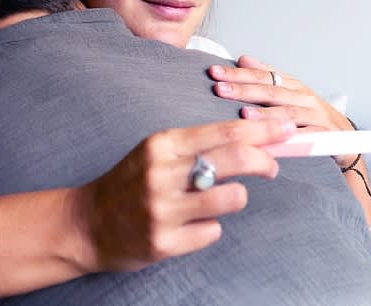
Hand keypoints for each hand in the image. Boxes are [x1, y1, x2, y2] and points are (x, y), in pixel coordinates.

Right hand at [69, 117, 294, 272]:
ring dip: (235, 198)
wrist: (85, 223)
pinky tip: (188, 226)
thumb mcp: (157, 153)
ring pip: (231, 198)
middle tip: (272, 166)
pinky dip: (208, 228)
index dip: (262, 130)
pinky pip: (212, 232)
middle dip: (264, 160)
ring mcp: (163, 210)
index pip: (225, 131)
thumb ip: (197, 146)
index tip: (285, 128)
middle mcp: (162, 174)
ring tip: (218, 200)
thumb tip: (249, 139)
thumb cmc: (129, 183)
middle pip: (234, 159)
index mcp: (162, 145)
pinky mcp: (163, 242)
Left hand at [208, 55, 355, 167]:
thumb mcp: (290, 93)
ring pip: (288, 113)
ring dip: (265, 114)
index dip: (238, 74)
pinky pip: (305, 137)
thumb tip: (243, 59)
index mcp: (293, 85)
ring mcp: (315, 115)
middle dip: (244, 90)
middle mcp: (304, 97)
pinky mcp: (324, 134)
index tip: (215, 73)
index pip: (262, 76)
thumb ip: (268, 76)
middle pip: (271, 91)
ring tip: (244, 114)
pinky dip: (288, 139)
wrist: (347, 139)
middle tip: (220, 89)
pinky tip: (272, 141)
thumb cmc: (312, 115)